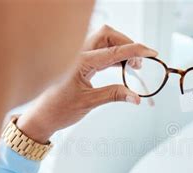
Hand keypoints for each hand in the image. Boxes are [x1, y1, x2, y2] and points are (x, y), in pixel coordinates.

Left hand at [16, 25, 156, 142]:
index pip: (113, 51)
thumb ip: (114, 95)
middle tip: (138, 64)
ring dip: (121, 49)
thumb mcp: (88, 103)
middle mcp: (78, 54)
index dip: (136, 50)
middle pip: (108, 35)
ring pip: (104, 41)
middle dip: (127, 45)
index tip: (151, 53)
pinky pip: (99, 51)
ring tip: (132, 67)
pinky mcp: (79, 61)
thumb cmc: (58, 109)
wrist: (41, 117)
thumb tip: (136, 97)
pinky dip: (113, 56)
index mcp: (80, 62)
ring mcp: (78, 56)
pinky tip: (121, 67)